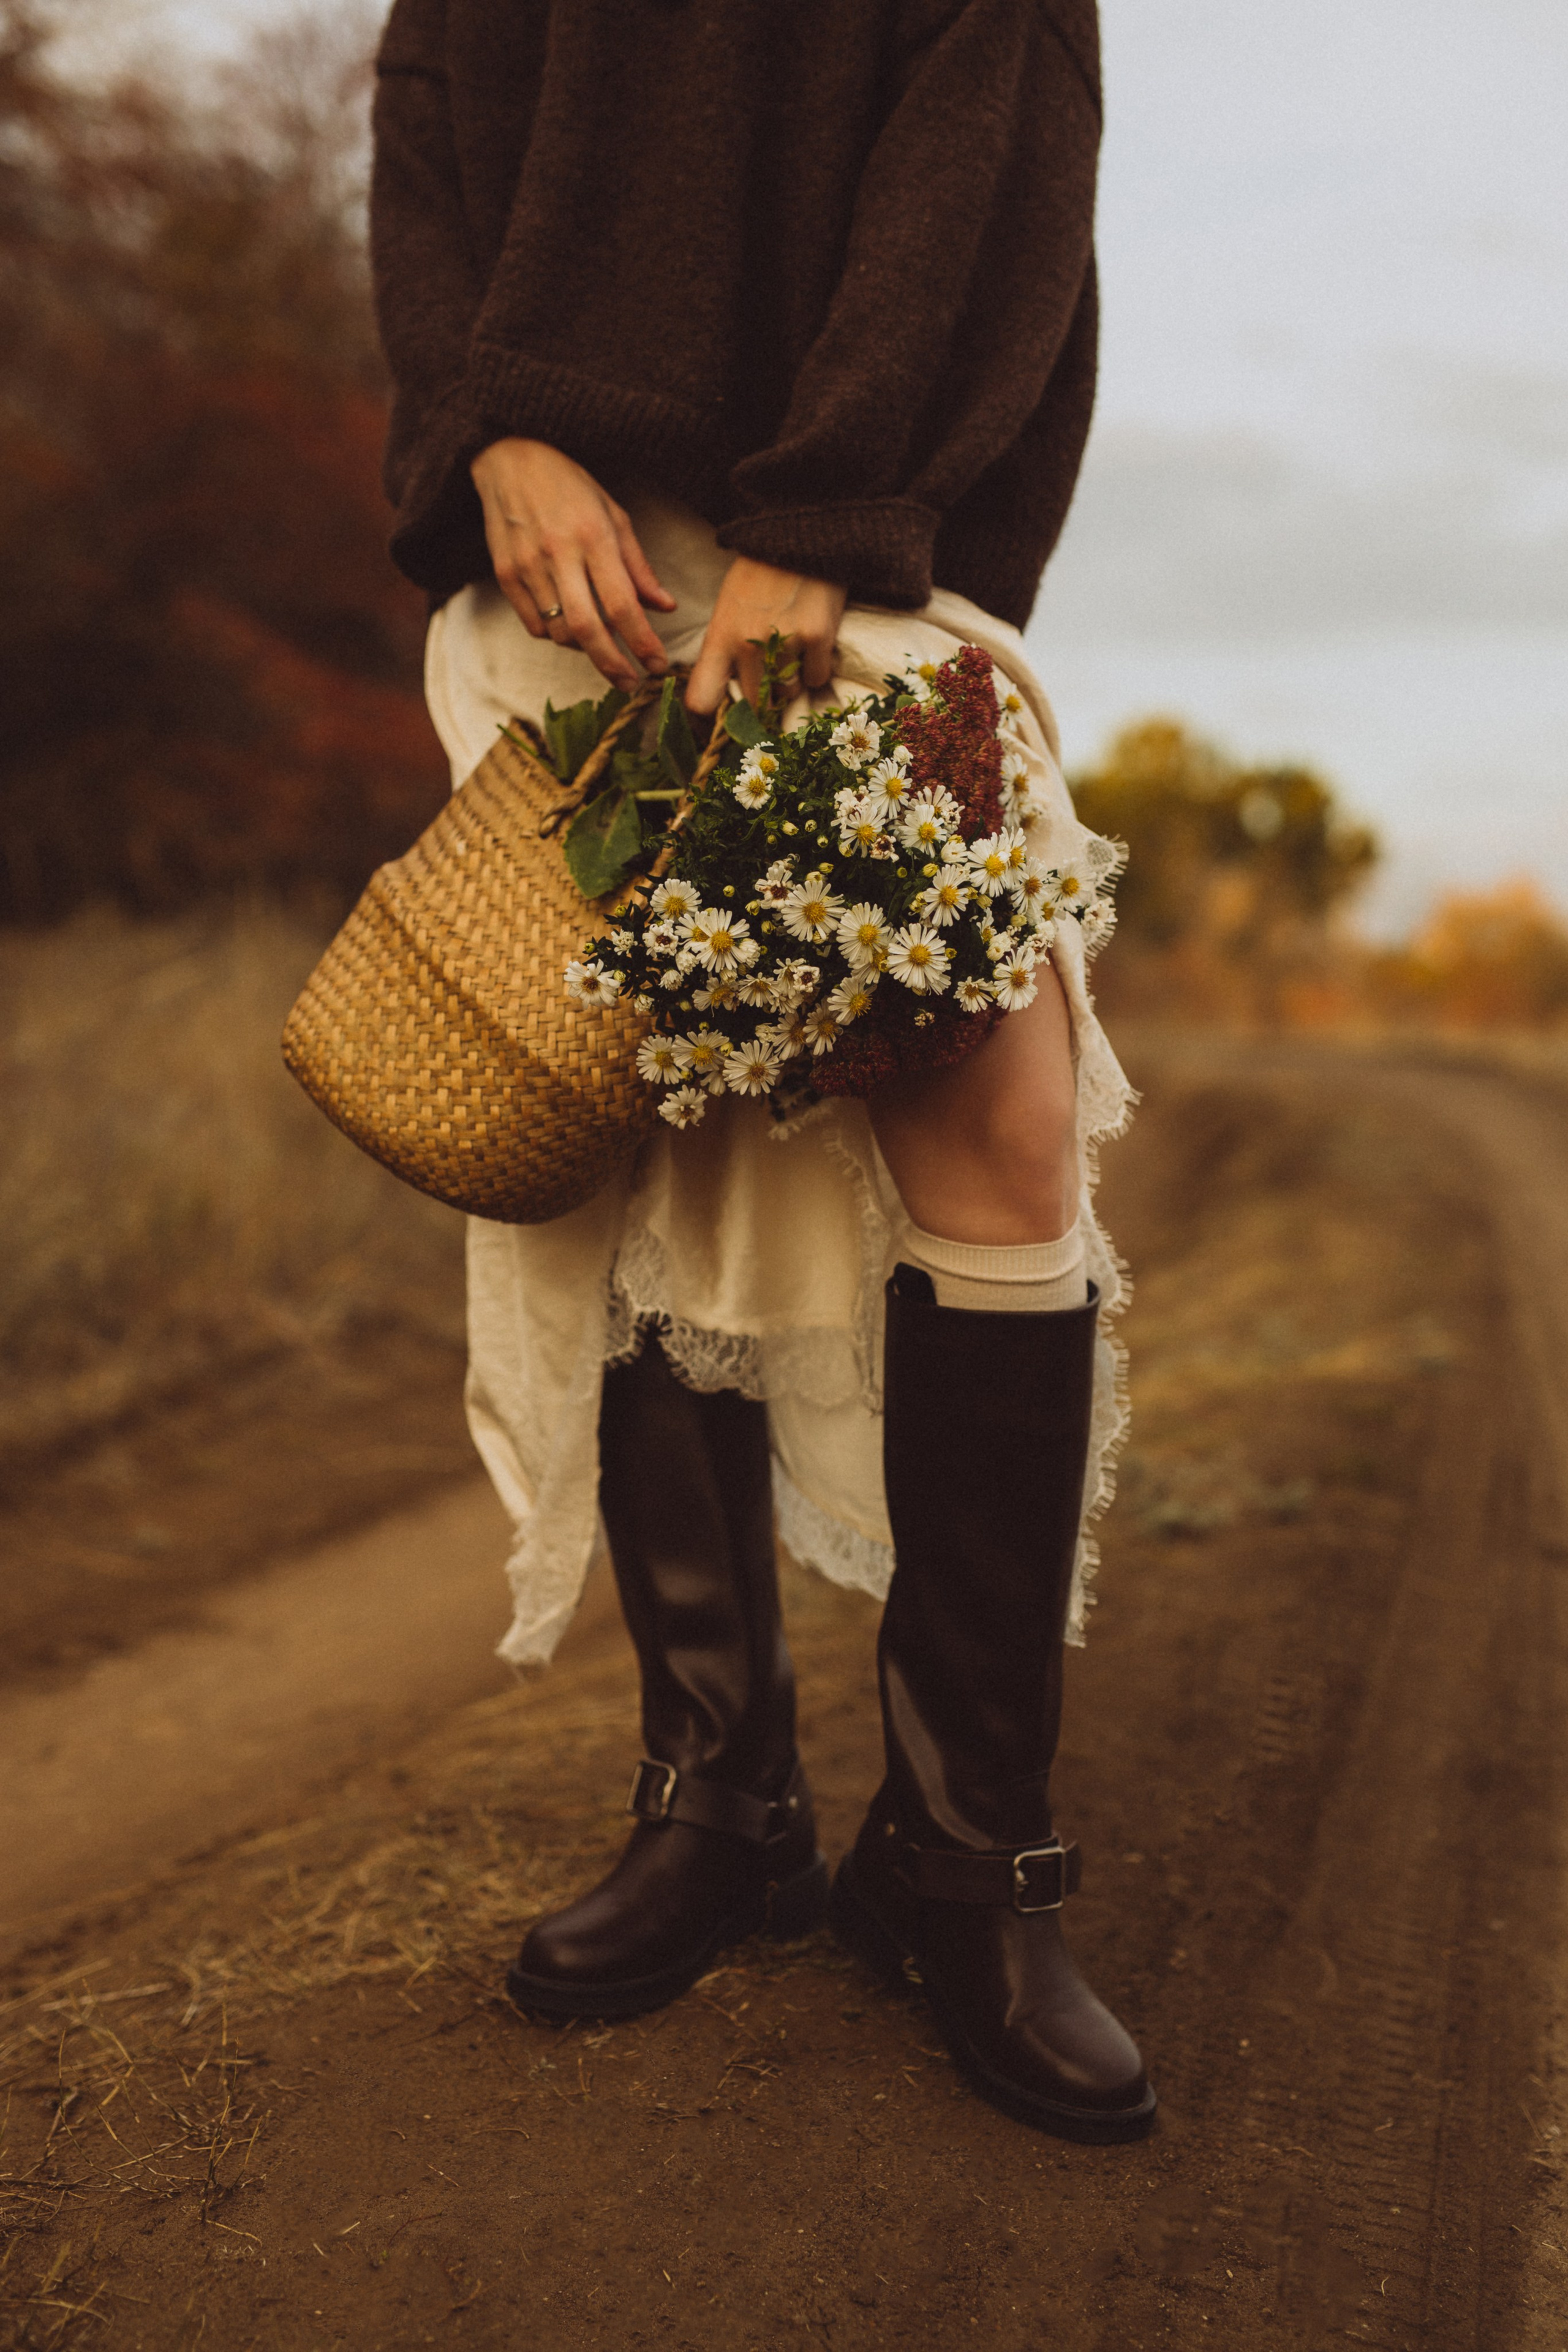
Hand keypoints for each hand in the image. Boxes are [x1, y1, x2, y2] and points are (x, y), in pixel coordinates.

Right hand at [469, 438, 676, 690]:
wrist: (507, 458)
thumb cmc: (568, 486)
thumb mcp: (613, 515)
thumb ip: (638, 566)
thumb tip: (665, 607)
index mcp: (593, 535)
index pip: (622, 604)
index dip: (642, 642)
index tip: (658, 665)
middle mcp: (558, 552)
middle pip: (587, 628)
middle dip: (612, 664)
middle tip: (630, 683)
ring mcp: (527, 565)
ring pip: (559, 632)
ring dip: (585, 649)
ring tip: (601, 645)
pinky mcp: (504, 574)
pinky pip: (534, 625)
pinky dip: (556, 635)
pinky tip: (569, 626)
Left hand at [685, 557, 846, 714]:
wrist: (798, 536)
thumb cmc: (759, 575)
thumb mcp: (727, 609)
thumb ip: (724, 651)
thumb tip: (729, 694)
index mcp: (719, 637)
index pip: (701, 700)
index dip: (709, 718)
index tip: (720, 719)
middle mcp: (749, 645)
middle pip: (753, 704)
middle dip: (763, 697)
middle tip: (771, 675)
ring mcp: (785, 641)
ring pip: (787, 694)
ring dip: (791, 681)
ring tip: (793, 650)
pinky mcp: (818, 637)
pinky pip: (816, 678)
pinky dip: (817, 668)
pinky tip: (813, 642)